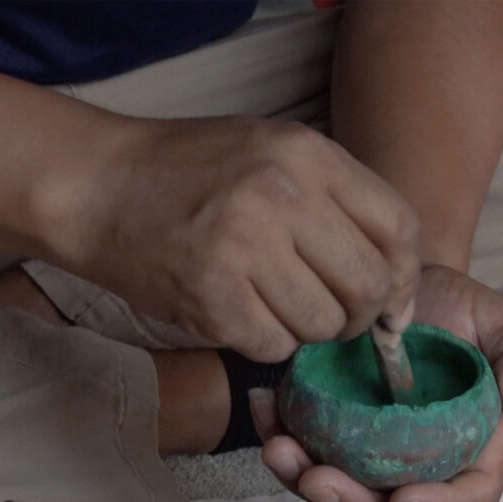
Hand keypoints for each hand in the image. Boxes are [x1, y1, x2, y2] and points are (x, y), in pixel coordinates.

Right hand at [60, 115, 421, 361]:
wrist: (96, 186)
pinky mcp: (211, 299)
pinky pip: (275, 347)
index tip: (392, 303)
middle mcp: (281, 196)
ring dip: (307, 330)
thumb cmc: (192, 173)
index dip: (405, 278)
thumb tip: (399, 282)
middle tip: (334, 316)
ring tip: (275, 305)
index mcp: (306, 154)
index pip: (398, 228)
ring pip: (323, 325)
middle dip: (360, 316)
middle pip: (369, 285)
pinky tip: (241, 314)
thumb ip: (338, 201)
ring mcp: (244, 248)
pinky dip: (266, 343)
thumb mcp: (273, 152)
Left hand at [252, 264, 502, 501]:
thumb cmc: (460, 311)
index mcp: (471, 451)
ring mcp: (368, 458)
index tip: (404, 496)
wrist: (400, 284)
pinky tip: (262, 407)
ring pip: (340, 493)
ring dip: (303, 481)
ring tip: (278, 449)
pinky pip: (301, 454)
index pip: (467, 497)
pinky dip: (277, 438)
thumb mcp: (502, 323)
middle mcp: (419, 467)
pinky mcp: (328, 437)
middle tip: (316, 478)